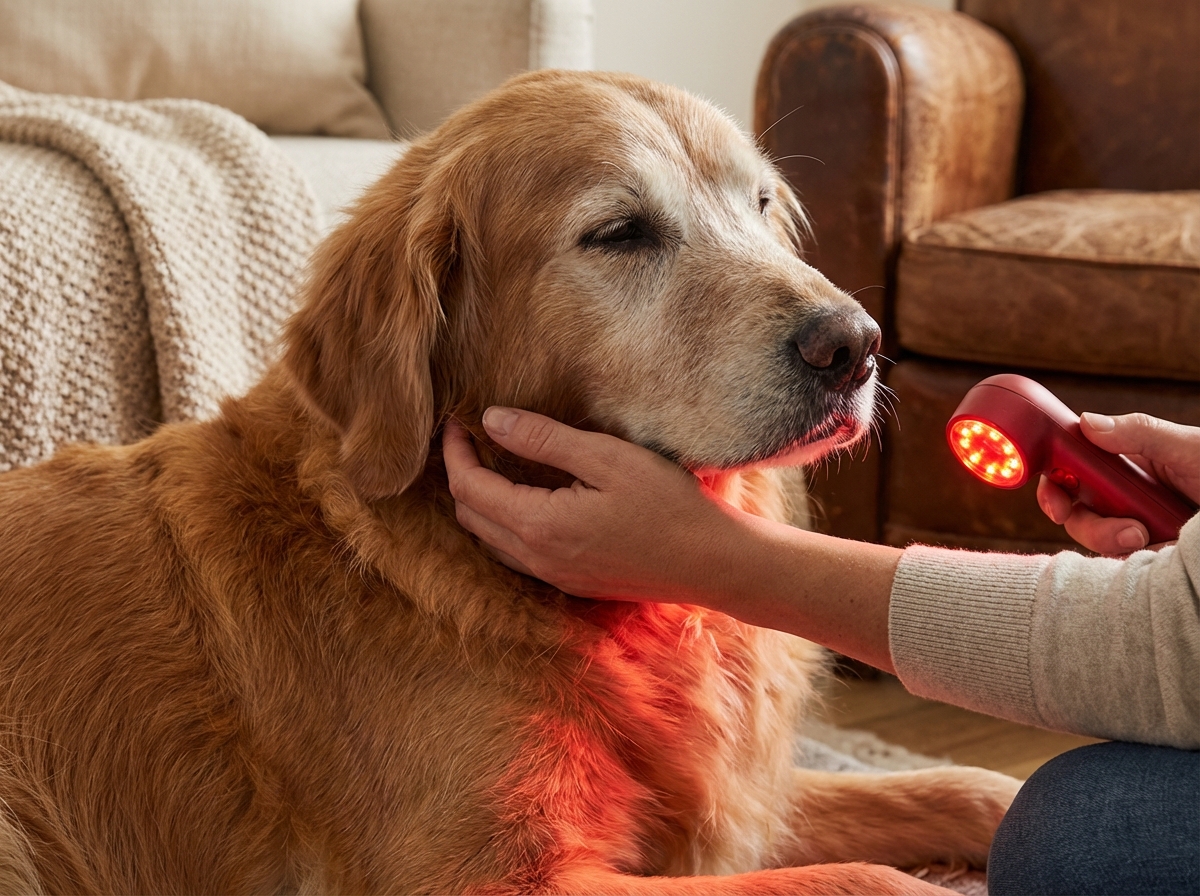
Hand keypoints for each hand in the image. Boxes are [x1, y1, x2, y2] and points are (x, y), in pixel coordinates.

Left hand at [442, 409, 741, 603]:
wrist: (712, 563)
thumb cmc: (667, 504)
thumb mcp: (606, 457)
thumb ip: (544, 439)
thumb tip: (490, 421)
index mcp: (539, 525)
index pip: (469, 488)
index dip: (454, 452)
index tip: (456, 421)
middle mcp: (537, 559)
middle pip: (470, 517)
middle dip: (459, 476)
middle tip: (466, 439)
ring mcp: (553, 577)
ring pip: (489, 541)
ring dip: (478, 503)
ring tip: (489, 464)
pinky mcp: (571, 583)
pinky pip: (515, 555)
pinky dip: (502, 524)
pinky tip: (523, 499)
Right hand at [1037, 412, 1199, 554]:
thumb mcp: (1185, 447)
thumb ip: (1137, 434)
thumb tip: (1086, 423)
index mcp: (1128, 469)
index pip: (1074, 474)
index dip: (1055, 486)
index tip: (1055, 498)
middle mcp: (1126, 500)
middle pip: (1075, 512)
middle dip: (1079, 519)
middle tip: (1088, 519)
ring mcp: (1137, 530)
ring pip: (1095, 542)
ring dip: (1110, 538)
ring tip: (1146, 535)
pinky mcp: (1151, 558)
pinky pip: (1122, 565)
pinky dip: (1133, 558)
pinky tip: (1159, 548)